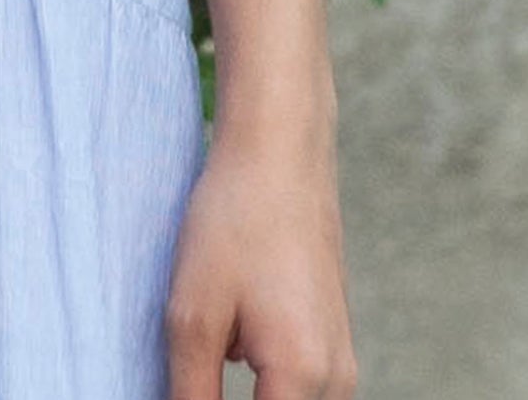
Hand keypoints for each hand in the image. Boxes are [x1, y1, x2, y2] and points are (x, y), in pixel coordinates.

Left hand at [163, 113, 358, 399]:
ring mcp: (340, 362)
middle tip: (195, 363)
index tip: (187, 385)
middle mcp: (336, 382)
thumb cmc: (234, 222)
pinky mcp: (332, 343)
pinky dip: (261, 378)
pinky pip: (296, 386)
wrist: (281, 152)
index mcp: (303, 378)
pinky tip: (229, 334)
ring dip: (248, 393)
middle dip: (226, 397)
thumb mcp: (193, 314)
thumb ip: (191, 393)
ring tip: (213, 343)